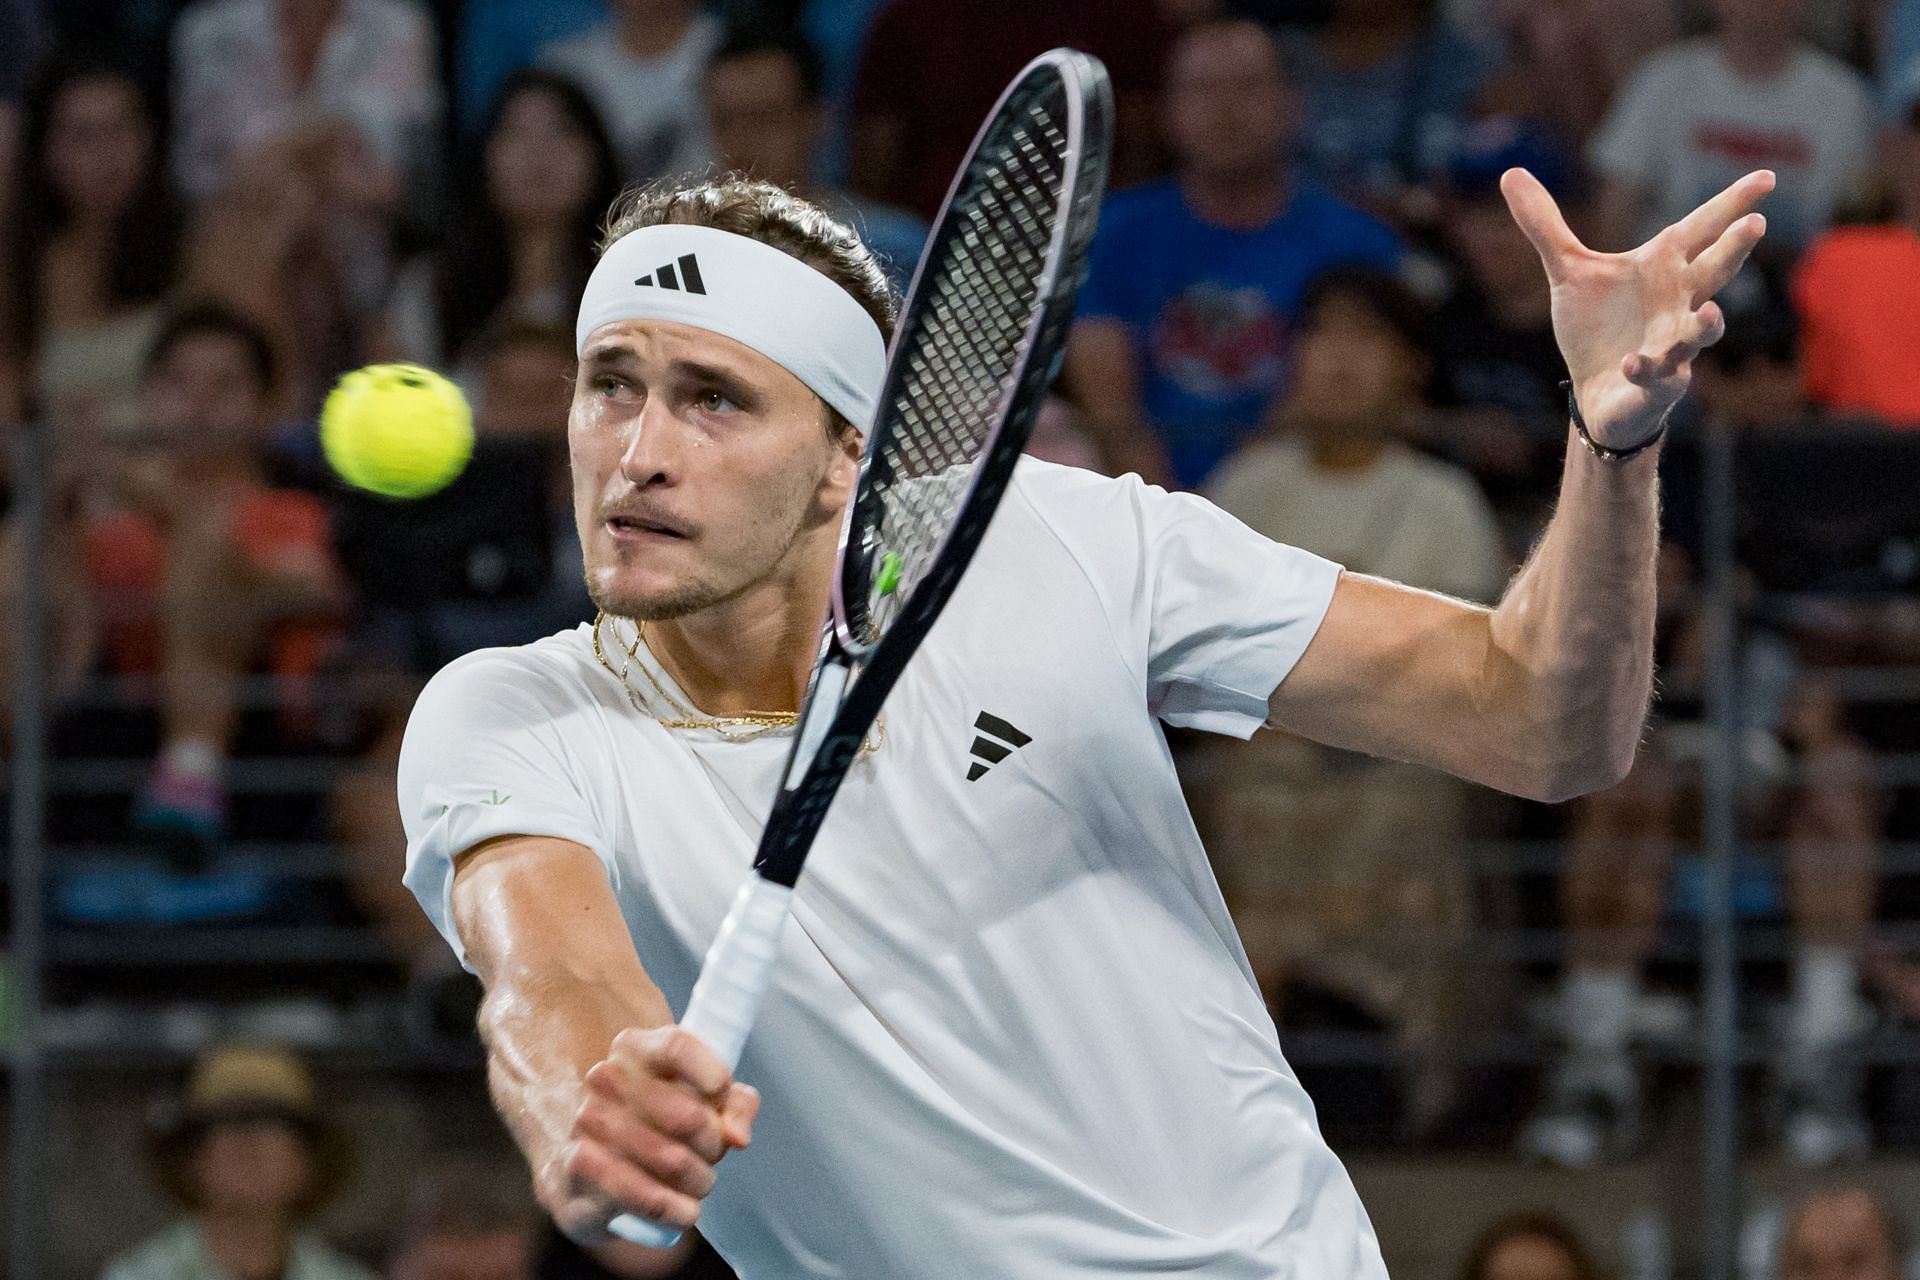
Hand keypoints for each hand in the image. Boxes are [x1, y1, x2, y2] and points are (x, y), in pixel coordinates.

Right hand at [543, 1026, 759, 1240]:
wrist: (593, 1158)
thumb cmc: (660, 1120)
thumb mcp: (700, 1098)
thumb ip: (734, 1103)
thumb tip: (738, 1136)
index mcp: (635, 1047)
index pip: (678, 1048)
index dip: (714, 1076)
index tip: (723, 1096)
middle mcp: (606, 1079)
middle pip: (688, 1117)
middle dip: (714, 1145)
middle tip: (712, 1156)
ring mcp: (588, 1123)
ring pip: (672, 1160)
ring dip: (699, 1180)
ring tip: (700, 1184)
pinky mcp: (579, 1169)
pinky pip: (644, 1196)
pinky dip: (675, 1208)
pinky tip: (686, 1211)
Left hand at [1502, 167, 1773, 448]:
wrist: (1595, 391)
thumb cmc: (1596, 328)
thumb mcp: (1567, 272)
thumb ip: (1546, 226)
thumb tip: (1511, 173)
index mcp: (1662, 268)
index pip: (1702, 229)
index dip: (1731, 203)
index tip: (1768, 177)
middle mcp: (1678, 302)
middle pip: (1714, 272)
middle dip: (1734, 251)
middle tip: (1755, 224)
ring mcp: (1673, 344)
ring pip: (1701, 331)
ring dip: (1708, 324)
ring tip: (1711, 312)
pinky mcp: (1657, 383)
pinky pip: (1657, 376)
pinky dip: (1647, 369)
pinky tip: (1632, 362)